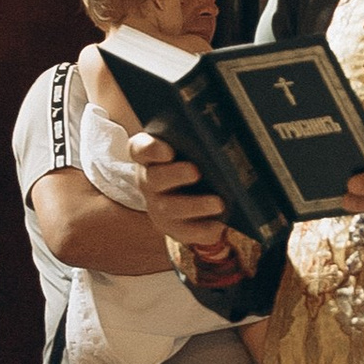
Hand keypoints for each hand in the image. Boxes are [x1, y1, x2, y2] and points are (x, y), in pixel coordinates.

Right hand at [127, 129, 234, 260]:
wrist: (188, 196)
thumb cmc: (191, 162)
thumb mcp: (189, 147)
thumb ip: (196, 138)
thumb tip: (222, 130)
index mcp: (149, 157)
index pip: (140, 149)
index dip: (151, 149)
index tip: (168, 149)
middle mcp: (149, 181)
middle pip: (154, 178)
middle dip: (174, 175)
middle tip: (195, 171)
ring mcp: (160, 207)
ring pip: (171, 208)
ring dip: (195, 205)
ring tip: (218, 203)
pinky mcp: (175, 229)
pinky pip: (188, 232)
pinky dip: (204, 230)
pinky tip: (220, 224)